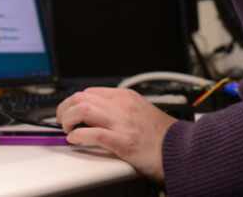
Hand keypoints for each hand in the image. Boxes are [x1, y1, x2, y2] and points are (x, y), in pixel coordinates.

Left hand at [56, 87, 178, 181]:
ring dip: (68, 119)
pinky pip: (92, 134)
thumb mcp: (141, 111)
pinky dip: (78, 136)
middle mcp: (122, 106)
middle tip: (61, 119)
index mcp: (126, 97)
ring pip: (82, 109)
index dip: (74, 101)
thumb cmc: (163, 135)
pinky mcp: (122, 141)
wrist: (180, 150)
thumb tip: (98, 113)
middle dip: (65, 108)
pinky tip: (74, 140)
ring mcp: (122, 123)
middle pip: (82, 97)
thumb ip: (121, 108)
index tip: (69, 110)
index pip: (90, 92)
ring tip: (66, 128)